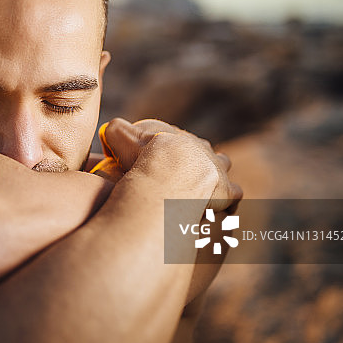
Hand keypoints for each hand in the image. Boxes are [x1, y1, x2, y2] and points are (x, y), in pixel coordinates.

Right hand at [99, 118, 241, 212]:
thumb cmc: (143, 152)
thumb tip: (109, 132)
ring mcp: (217, 168)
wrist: (170, 167)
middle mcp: (202, 149)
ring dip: (216, 179)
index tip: (162, 163)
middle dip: (198, 162)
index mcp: (178, 138)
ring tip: (205, 193)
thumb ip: (116, 132)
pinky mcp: (227, 190)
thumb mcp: (120, 135)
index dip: (171, 153)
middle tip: (184, 178)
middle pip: (205, 152)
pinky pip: (233, 196)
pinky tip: (218, 211)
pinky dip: (227, 203)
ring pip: (222, 168)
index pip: (179, 142)